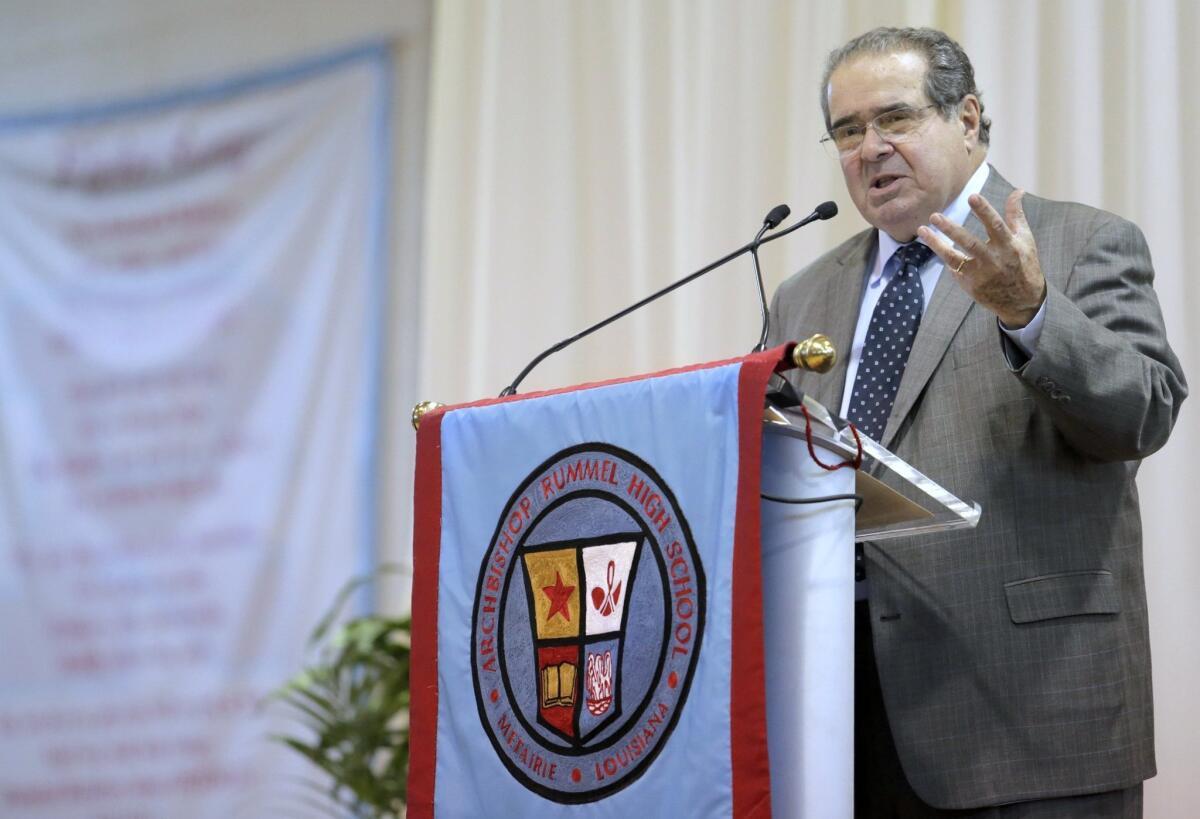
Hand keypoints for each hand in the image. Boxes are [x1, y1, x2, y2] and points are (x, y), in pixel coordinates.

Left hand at [917, 190, 1046, 327]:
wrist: (1022, 301)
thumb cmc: (1023, 264)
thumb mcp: (1025, 239)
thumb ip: (1016, 215)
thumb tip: (1017, 191)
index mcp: (1009, 246)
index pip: (996, 225)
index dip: (984, 211)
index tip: (972, 196)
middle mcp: (994, 260)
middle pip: (970, 243)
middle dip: (951, 229)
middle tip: (934, 216)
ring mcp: (980, 274)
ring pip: (954, 257)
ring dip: (936, 243)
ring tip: (922, 229)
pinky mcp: (970, 284)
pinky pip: (953, 268)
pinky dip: (944, 255)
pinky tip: (934, 243)